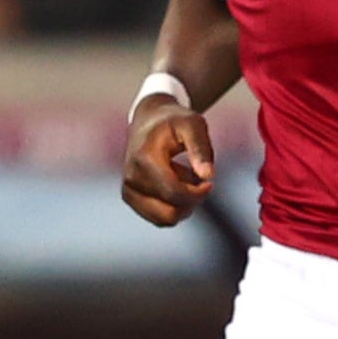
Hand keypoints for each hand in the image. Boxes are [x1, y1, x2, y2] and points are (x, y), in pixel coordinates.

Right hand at [120, 93, 214, 226]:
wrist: (148, 119)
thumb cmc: (175, 121)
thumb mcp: (194, 125)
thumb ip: (202, 149)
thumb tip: (208, 176)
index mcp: (144, 159)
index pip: (174, 193)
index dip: (198, 194)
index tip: (209, 182)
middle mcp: (131, 177)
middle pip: (171, 211)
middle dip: (191, 201)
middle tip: (197, 180)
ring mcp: (128, 189)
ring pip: (165, 218)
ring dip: (182, 204)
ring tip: (182, 180)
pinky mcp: (130, 197)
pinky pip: (159, 218)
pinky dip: (173, 207)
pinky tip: (174, 187)